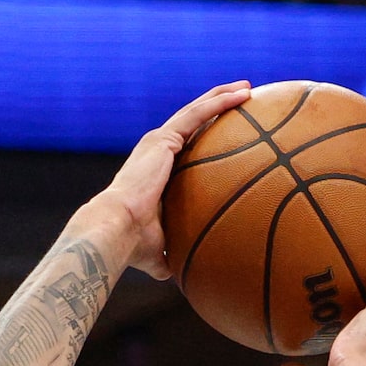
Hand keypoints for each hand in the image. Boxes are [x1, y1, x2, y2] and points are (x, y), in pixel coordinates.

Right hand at [100, 82, 251, 278]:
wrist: (117, 230)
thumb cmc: (135, 244)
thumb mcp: (159, 251)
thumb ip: (171, 256)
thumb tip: (182, 276)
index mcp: (156, 170)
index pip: (185, 146)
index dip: (205, 134)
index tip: (227, 130)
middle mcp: (157, 150)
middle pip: (193, 121)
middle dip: (217, 106)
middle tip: (244, 99)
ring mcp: (159, 141)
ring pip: (197, 110)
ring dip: (223, 96)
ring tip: (248, 88)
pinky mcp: (163, 138)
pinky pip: (198, 114)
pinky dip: (220, 102)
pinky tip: (243, 94)